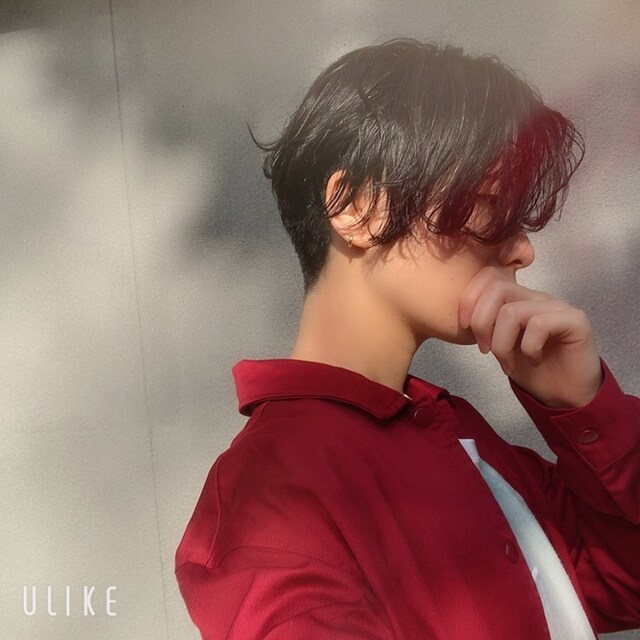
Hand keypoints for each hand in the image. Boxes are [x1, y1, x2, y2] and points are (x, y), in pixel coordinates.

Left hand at [458, 266, 602, 407]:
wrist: (564, 395)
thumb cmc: (532, 370)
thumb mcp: (498, 345)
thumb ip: (485, 325)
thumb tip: (463, 316)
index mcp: (518, 298)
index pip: (488, 276)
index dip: (469, 300)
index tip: (464, 328)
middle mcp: (537, 297)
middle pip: (497, 289)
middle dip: (481, 323)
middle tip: (485, 350)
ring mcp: (557, 306)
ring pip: (512, 312)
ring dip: (502, 344)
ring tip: (508, 363)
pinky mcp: (576, 320)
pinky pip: (539, 325)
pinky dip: (528, 348)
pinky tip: (534, 360)